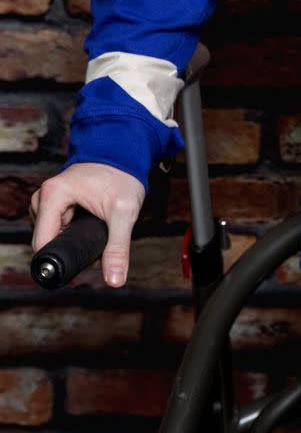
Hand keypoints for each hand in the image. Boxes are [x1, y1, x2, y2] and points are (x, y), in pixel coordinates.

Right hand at [30, 163, 144, 287]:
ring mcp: (48, 201)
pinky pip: (58, 229)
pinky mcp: (55, 204)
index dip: (64, 264)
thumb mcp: (124, 212)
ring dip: (75, 246)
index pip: (43, 246)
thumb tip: (114, 280)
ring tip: (99, 239)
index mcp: (53, 196)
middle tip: (100, 254)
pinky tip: (92, 234)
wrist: (125, 152)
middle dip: (74, 255)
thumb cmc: (123, 175)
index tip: (88, 267)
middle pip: (49, 244)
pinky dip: (74, 236)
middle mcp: (44, 197)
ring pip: (54, 238)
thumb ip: (118, 247)